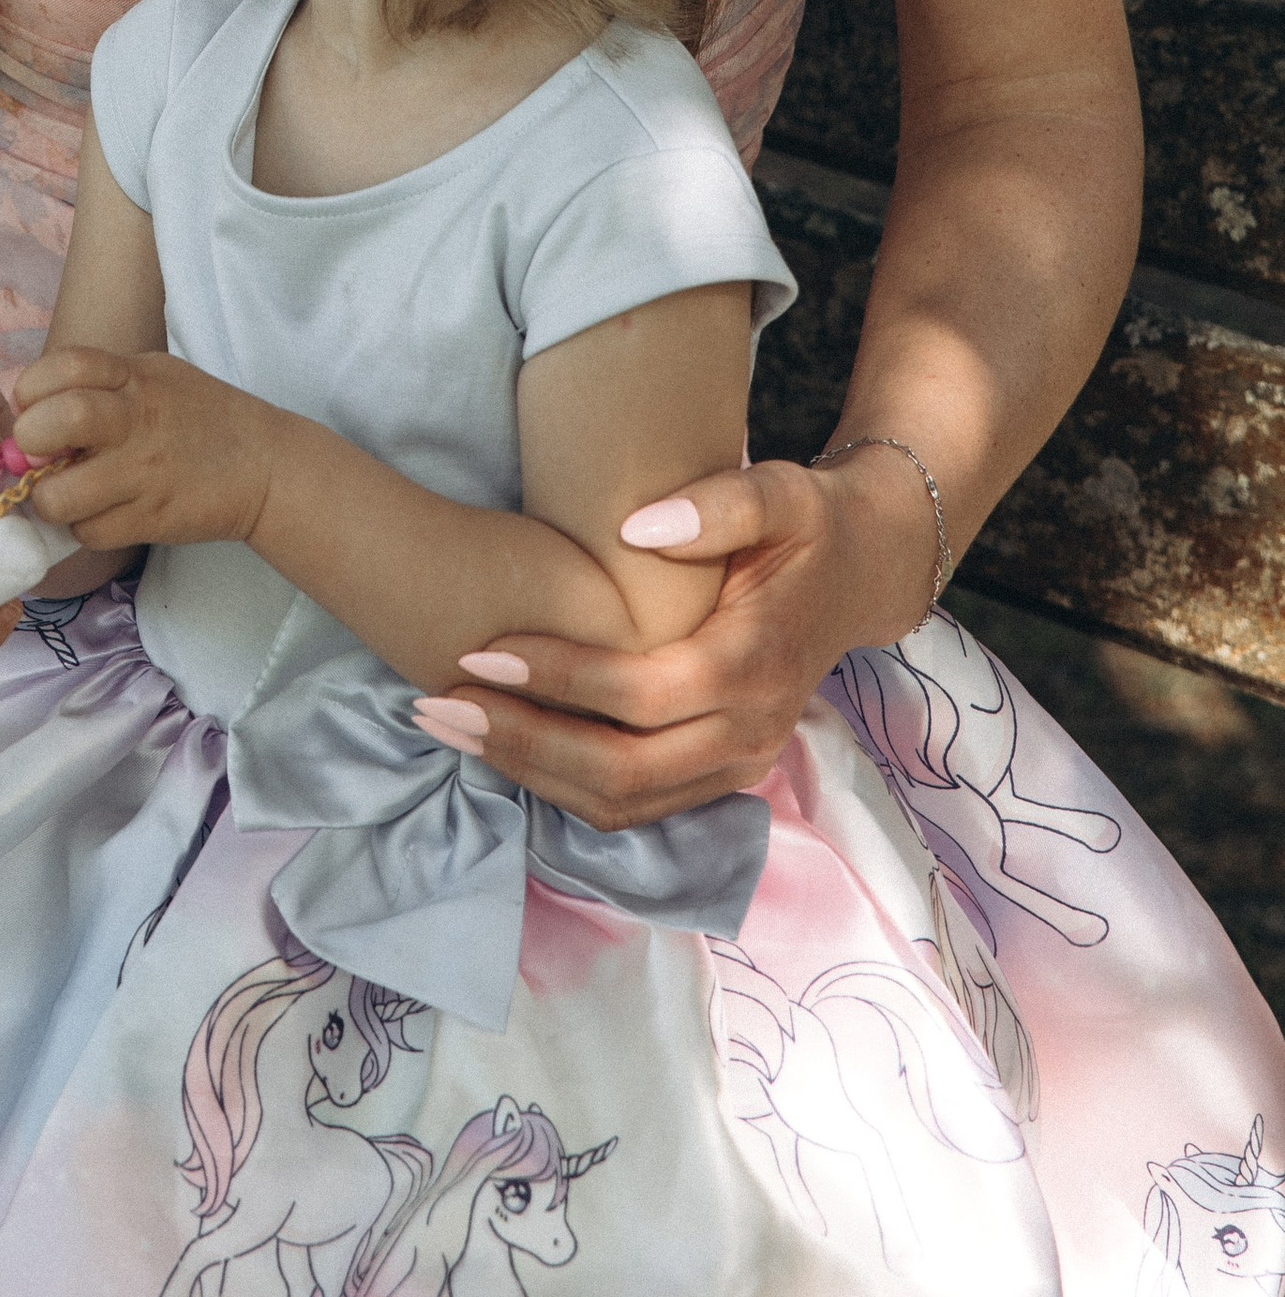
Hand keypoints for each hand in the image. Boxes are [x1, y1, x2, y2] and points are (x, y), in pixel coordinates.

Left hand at [11, 347, 277, 554]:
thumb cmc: (200, 415)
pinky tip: (100, 514)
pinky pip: (90, 532)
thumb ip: (101, 385)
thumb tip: (35, 408)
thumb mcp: (154, 375)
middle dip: (31, 440)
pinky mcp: (152, 519)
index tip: (34, 407)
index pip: (64, 364)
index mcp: (134, 376)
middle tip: (41, 454)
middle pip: (57, 421)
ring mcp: (143, 473)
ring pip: (61, 495)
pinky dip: (84, 527)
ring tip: (66, 493)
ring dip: (51, 499)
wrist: (264, 465)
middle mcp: (137, 419)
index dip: (32, 388)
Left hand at [419, 451, 940, 823]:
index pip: (638, 694)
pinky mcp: (720, 774)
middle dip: (520, 743)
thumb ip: (720, 504)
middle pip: (619, 770)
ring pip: (621, 804)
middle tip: (433, 706)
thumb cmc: (808, 525)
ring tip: (447, 727)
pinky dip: (563, 787)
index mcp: (753, 666)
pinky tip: (502, 747)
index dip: (556, 677)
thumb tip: (640, 525)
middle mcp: (747, 733)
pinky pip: (635, 805)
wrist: (864, 573)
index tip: (477, 648)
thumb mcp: (781, 490)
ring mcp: (737, 765)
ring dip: (529, 774)